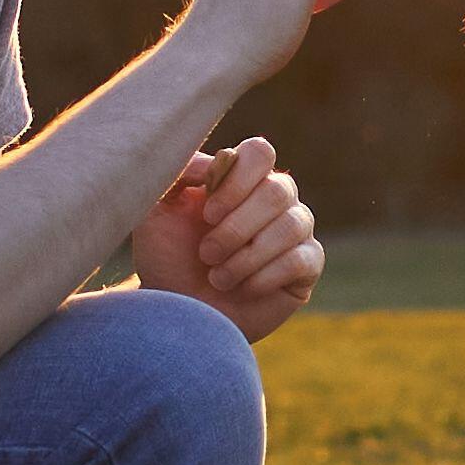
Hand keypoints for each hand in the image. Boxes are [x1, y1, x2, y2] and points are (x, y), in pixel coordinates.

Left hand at [135, 137, 325, 341]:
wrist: (177, 310)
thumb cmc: (167, 257)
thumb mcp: (156, 210)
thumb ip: (180, 173)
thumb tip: (220, 160)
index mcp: (242, 177)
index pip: (259, 153)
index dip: (236, 182)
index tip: (207, 214)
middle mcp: (276, 198)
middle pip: (278, 190)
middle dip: (236, 228)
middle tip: (206, 253)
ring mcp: (296, 230)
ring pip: (290, 225)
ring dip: (246, 256)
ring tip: (217, 277)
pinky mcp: (307, 266)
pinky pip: (299, 260)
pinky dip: (263, 277)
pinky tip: (241, 288)